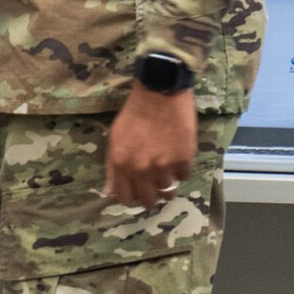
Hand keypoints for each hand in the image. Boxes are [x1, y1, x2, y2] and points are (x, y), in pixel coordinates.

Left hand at [103, 85, 196, 208]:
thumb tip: (109, 192)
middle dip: (150, 196)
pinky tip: (176, 158)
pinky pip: (183, 177)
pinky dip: (180, 171)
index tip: (135, 190)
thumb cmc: (133, 114)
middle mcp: (141, 170)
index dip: (131, 196)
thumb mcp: (115, 139)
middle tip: (153, 186)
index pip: (125, 198)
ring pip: (167, 190)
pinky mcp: (184, 159)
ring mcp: (164, 166)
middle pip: (148, 200)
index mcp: (121, 164)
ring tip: (165, 169)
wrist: (159, 93)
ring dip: (166, 182)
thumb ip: (112, 167)